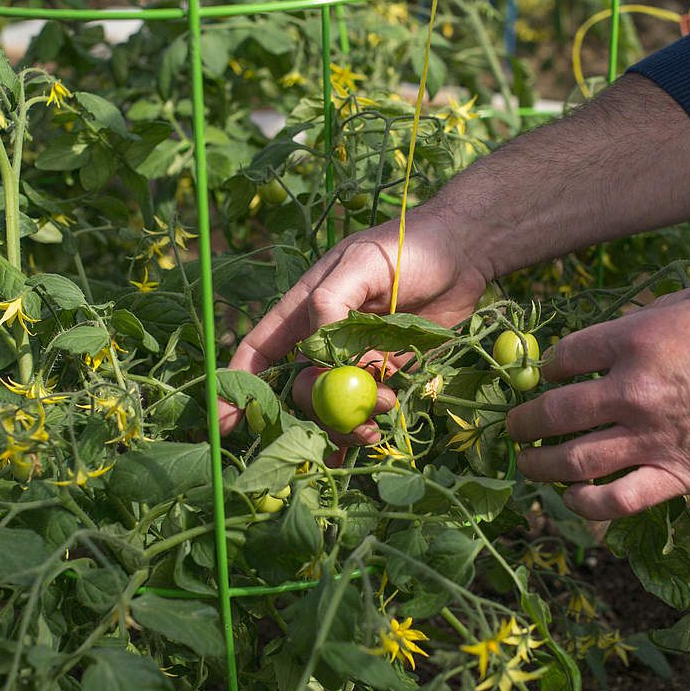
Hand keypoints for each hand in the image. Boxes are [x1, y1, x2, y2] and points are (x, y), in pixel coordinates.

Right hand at [219, 208, 490, 434]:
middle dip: (316, 411)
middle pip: (300, 390)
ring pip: (332, 409)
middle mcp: (324, 340)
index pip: (259, 350)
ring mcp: (356, 361)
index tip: (226, 422)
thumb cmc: (407, 246)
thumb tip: (316, 348)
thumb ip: (334, 301)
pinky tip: (367, 445)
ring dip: (348, 424)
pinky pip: (366, 412)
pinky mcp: (389, 375)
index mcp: (305, 309)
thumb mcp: (363, 262)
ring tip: (381, 416)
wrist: (464, 254)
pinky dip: (361, 434)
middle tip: (350, 417)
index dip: (239, 384)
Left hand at [506, 279, 689, 519]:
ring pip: (574, 458)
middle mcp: (631, 390)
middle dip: (524, 420)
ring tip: (526, 464)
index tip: (546, 375)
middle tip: (514, 426)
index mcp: (634, 340)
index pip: (565, 356)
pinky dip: (587, 504)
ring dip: (540, 464)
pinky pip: (618, 499)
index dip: (547, 366)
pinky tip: (573, 499)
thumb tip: (622, 323)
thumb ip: (652, 311)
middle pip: (556, 410)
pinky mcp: (677, 476)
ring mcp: (650, 437)